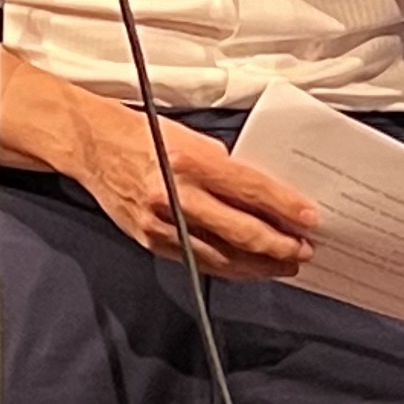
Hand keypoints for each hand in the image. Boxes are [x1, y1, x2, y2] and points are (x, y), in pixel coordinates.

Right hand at [67, 96, 318, 277]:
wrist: (94, 147)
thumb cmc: (142, 135)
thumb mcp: (191, 137)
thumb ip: (225, 166)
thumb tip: (262, 193)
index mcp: (190, 162)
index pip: (250, 190)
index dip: (285, 208)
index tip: (309, 219)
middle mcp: (176, 195)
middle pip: (241, 230)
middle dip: (279, 245)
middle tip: (303, 250)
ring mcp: (162, 223)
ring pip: (222, 255)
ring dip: (259, 264)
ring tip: (284, 265)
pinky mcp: (152, 241)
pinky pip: (199, 261)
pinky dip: (229, 267)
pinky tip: (248, 268)